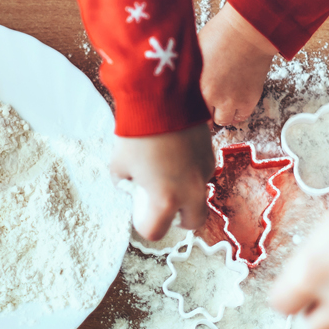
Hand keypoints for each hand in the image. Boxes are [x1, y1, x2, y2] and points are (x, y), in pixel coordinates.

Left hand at [111, 124, 214, 240]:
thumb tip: (130, 185)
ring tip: (167, 171)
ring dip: (186, 192)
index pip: (155, 231)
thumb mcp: (118, 163)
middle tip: (164, 205)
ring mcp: (203, 171)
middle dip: (179, 218)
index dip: (144, 225)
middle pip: (192, 222)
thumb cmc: (137, 132)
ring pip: (199, 194)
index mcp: (165, 199)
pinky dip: (190, 170)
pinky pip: (202, 171)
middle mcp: (190, 190)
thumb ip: (124, 182)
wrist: (162, 97)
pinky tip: (176, 154)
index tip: (139, 213)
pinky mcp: (210, 153)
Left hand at [198, 3, 279, 126]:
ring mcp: (232, 100)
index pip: (187, 112)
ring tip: (221, 102)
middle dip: (205, 112)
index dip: (189, 110)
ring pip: (224, 120)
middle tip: (206, 104)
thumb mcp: (193, 53)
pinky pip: (242, 116)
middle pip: (205, 119)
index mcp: (195, 86)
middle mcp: (213, 97)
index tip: (190, 107)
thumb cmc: (219, 34)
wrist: (247, 31)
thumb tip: (179, 80)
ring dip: (222, 113)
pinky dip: (238, 112)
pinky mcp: (249, 99)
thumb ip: (188, 73)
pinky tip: (234, 102)